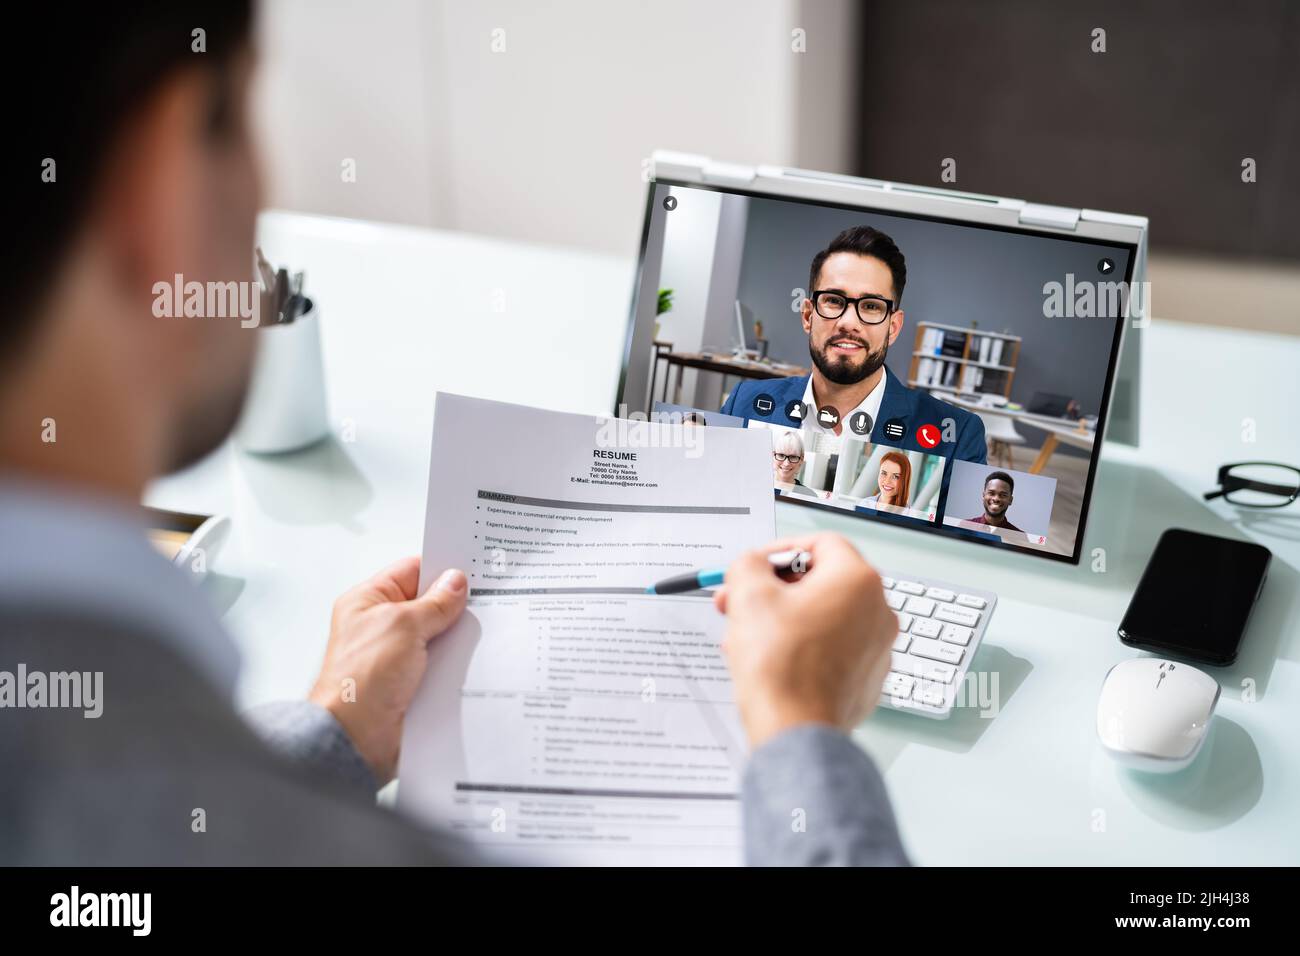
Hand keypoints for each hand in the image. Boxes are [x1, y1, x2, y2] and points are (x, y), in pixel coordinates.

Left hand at [309, 557, 466, 783]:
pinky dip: (456, 663)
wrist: (356, 737)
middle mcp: (381, 626)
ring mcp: (396, 655)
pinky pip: (440, 663)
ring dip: (456, 637)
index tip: (471, 568)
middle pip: (428, 604)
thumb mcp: (403, 625)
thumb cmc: (360, 679)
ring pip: (437, 635)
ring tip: (480, 632)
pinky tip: (474, 660)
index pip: (411, 570)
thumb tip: (455, 582)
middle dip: (454, 605)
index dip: (440, 568)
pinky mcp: (410, 682)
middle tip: (484, 600)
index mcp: (368, 601)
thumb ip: (435, 603)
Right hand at [713, 533, 895, 748]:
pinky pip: (831, 649)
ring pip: (823, 617)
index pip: (820, 544)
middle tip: (742, 599)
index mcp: (857, 581)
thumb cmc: (781, 669)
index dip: (780, 550)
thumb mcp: (749, 596)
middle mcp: (877, 611)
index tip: (757, 565)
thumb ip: (749, 564)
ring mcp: (877, 648)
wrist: (795, 732)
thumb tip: (752, 564)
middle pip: (821, 582)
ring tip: (746, 635)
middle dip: (775, 589)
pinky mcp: (867, 678)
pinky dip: (801, 648)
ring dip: (783, 619)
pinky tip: (770, 660)